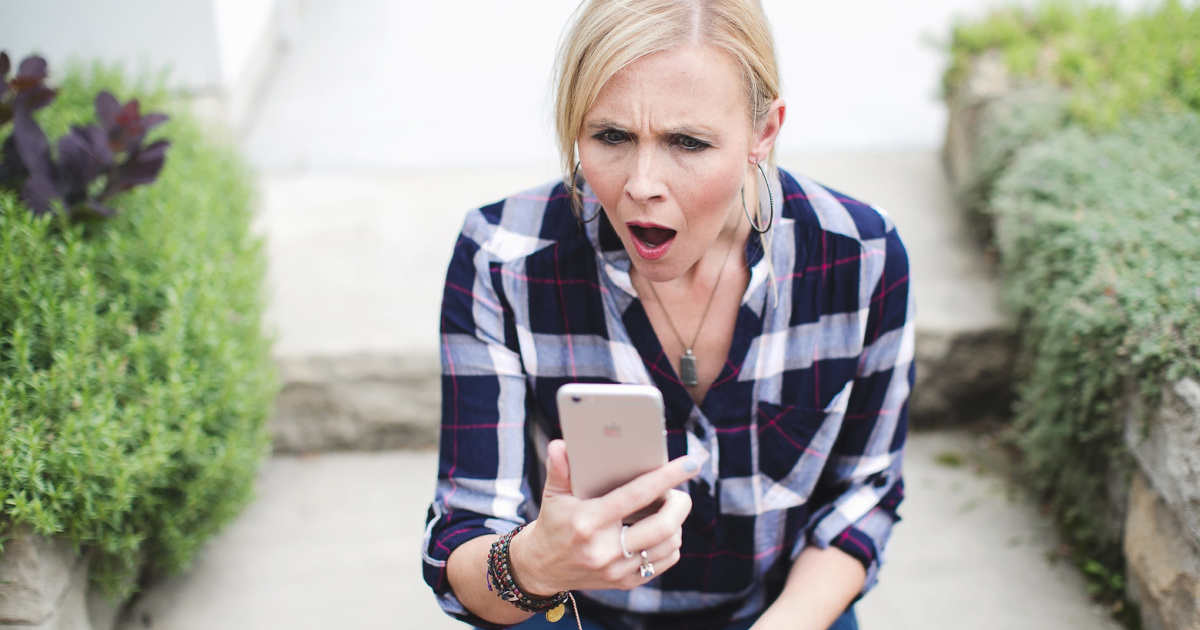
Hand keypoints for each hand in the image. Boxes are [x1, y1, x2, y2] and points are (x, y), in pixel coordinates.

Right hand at [509, 439, 698, 595]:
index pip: (636, 496)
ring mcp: (617, 570)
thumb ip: (559, 468)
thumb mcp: (553, 494)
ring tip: (668, 508)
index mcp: (588, 522)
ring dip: (676, 522)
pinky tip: (662, 530)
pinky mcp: (625, 583)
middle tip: (678, 492)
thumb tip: (560, 444)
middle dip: (679, 504)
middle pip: (663, 526)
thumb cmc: (553, 523)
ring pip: (668, 544)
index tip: (690, 465)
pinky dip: (671, 542)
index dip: (666, 477)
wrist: (542, 568)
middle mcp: (604, 550)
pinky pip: (664, 562)